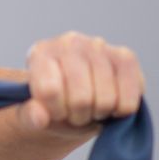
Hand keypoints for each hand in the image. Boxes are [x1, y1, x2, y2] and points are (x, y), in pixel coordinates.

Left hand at [18, 32, 143, 133]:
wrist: (78, 97)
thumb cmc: (53, 104)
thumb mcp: (34, 114)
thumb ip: (29, 116)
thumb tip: (40, 117)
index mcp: (41, 53)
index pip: (50, 91)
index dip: (55, 112)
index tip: (55, 112)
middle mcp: (69, 42)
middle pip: (80, 100)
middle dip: (78, 116)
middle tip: (75, 111)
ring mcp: (99, 46)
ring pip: (106, 101)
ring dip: (99, 114)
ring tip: (91, 106)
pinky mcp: (126, 57)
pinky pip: (129, 98)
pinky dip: (121, 111)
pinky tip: (112, 104)